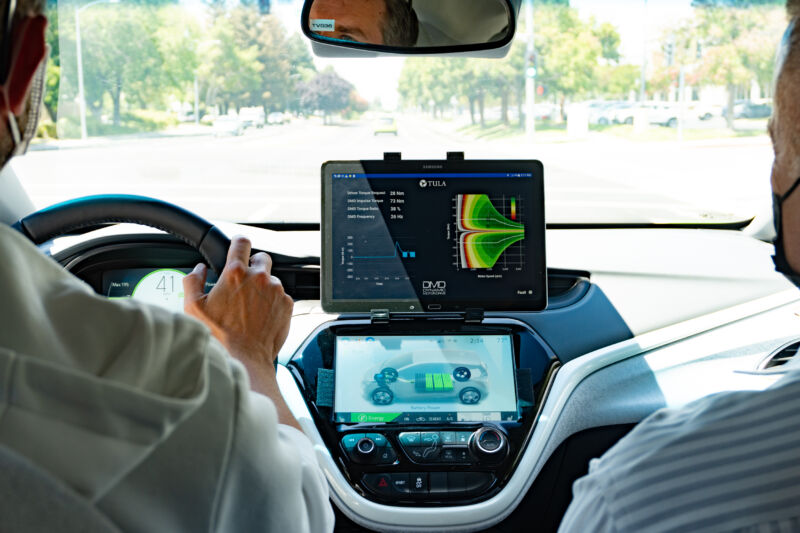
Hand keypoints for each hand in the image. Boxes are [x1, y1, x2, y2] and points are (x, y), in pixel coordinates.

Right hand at [183, 236, 293, 374]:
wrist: (244, 358)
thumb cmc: (218, 336)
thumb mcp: (193, 307)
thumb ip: (192, 281)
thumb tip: (198, 269)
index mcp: (235, 273)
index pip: (241, 241)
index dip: (238, 243)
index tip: (238, 247)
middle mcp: (259, 278)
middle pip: (261, 258)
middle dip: (253, 266)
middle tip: (244, 283)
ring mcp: (276, 290)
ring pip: (272, 279)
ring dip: (263, 287)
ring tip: (251, 306)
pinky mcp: (287, 304)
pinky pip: (281, 296)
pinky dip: (273, 302)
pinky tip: (261, 316)